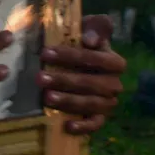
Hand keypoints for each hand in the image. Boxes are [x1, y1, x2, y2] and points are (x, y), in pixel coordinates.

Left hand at [38, 14, 126, 134]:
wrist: (81, 62)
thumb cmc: (83, 42)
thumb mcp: (90, 27)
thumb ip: (97, 27)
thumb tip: (90, 40)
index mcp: (114, 62)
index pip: (97, 59)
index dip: (72, 56)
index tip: (45, 53)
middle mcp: (114, 84)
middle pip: (92, 84)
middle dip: (64, 80)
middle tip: (39, 78)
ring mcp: (108, 102)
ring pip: (91, 104)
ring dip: (68, 101)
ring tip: (46, 97)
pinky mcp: (100, 117)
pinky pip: (95, 124)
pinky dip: (83, 127)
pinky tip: (67, 126)